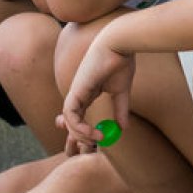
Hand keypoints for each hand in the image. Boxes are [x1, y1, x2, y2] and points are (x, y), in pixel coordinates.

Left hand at [56, 29, 135, 155]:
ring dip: (81, 135)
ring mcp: (76, 91)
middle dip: (79, 137)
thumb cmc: (122, 62)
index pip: (77, 114)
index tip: (93, 139)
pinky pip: (70, 115)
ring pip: (69, 120)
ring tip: (97, 139)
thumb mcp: (122, 91)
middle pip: (70, 120)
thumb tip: (123, 128)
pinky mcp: (76, 90)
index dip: (79, 128)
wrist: (119, 45)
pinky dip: (79, 127)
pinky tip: (95, 132)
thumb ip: (120, 109)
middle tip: (92, 147)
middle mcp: (79, 92)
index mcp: (88, 91)